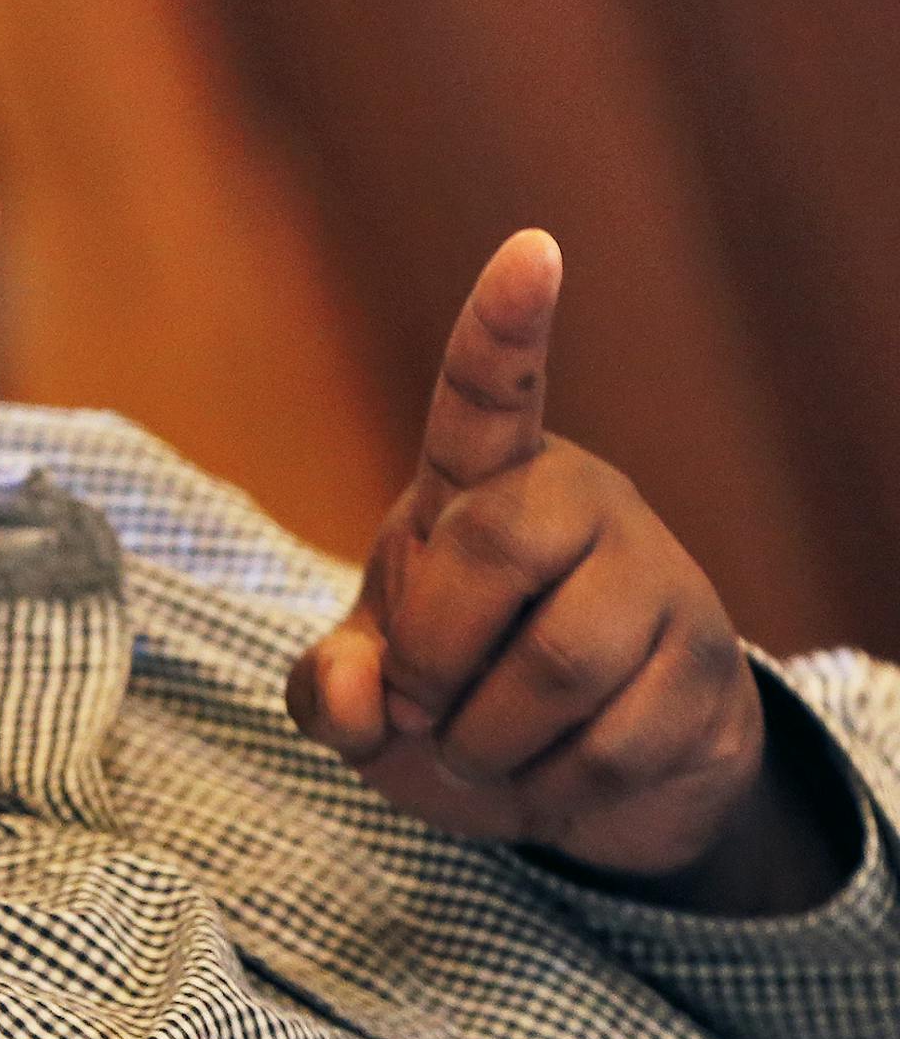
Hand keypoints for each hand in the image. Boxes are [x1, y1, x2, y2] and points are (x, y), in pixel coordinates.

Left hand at [286, 230, 801, 889]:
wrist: (584, 775)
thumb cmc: (458, 693)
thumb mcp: (367, 694)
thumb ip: (328, 690)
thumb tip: (358, 696)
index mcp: (481, 483)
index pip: (489, 392)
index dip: (504, 327)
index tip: (532, 251)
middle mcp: (579, 504)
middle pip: (495, 549)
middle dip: (431, 654)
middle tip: (418, 703)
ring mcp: (654, 580)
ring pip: (559, 661)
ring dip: (488, 739)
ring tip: (481, 746)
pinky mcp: (709, 669)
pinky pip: (615, 744)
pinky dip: (554, 788)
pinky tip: (555, 773)